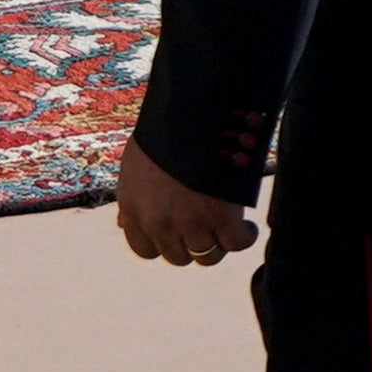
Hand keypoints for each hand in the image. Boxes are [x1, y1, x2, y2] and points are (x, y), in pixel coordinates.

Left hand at [116, 138, 256, 268]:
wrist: (190, 113)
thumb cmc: (164, 134)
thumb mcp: (134, 167)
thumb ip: (132, 200)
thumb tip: (124, 224)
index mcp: (134, 210)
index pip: (145, 250)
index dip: (164, 243)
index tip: (176, 232)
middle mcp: (158, 222)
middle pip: (179, 257)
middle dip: (192, 243)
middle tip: (206, 224)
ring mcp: (190, 222)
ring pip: (208, 256)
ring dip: (219, 242)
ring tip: (227, 222)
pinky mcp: (221, 217)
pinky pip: (236, 244)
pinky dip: (245, 237)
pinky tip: (246, 226)